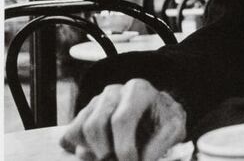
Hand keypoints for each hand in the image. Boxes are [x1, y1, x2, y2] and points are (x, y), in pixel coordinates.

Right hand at [60, 79, 186, 160]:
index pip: (121, 119)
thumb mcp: (174, 129)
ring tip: (112, 157)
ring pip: (80, 131)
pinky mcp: (83, 115)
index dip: (124, 148)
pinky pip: (69, 135)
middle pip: (95, 126)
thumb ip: (160, 143)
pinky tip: (101, 153)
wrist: (156, 114)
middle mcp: (113, 92)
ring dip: (93, 153)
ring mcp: (95, 102)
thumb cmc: (164, 121)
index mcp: (138, 90)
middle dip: (106, 153)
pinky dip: (81, 150)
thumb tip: (142, 160)